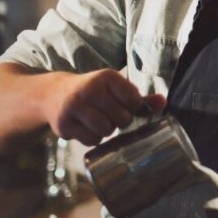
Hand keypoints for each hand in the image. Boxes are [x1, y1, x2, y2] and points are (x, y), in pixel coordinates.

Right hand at [42, 69, 165, 145]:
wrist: (53, 95)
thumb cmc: (93, 93)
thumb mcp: (114, 89)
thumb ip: (139, 97)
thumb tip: (164, 102)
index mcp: (106, 77)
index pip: (134, 101)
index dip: (134, 108)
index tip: (125, 106)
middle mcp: (90, 89)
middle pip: (122, 119)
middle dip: (120, 122)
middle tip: (111, 115)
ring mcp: (74, 106)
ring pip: (107, 130)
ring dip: (107, 131)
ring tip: (100, 121)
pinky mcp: (64, 123)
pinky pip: (92, 140)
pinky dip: (93, 138)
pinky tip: (87, 128)